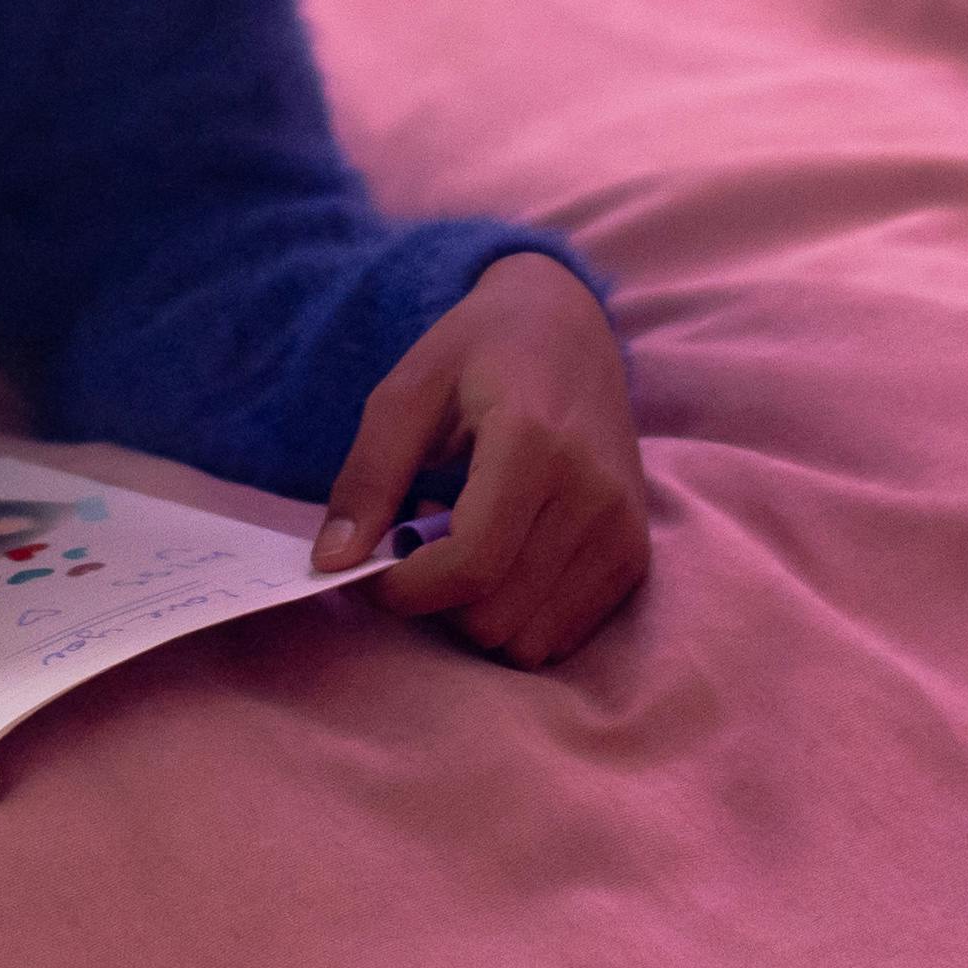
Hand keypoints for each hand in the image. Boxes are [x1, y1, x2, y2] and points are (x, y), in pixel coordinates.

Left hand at [315, 254, 647, 668]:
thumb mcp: (407, 392)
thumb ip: (368, 478)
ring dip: (477, 611)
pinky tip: (506, 555)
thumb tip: (332, 564)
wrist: (570, 326)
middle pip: (494, 616)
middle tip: (424, 536)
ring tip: (468, 542)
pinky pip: (561, 636)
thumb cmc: (479, 351)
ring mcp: (622, 529)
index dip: (406, 590)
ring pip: (527, 641)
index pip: (469, 566)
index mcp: (533, 442)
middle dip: (437, 600)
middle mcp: (592, 492)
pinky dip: (518, 616)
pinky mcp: (634, 556)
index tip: (375, 570)